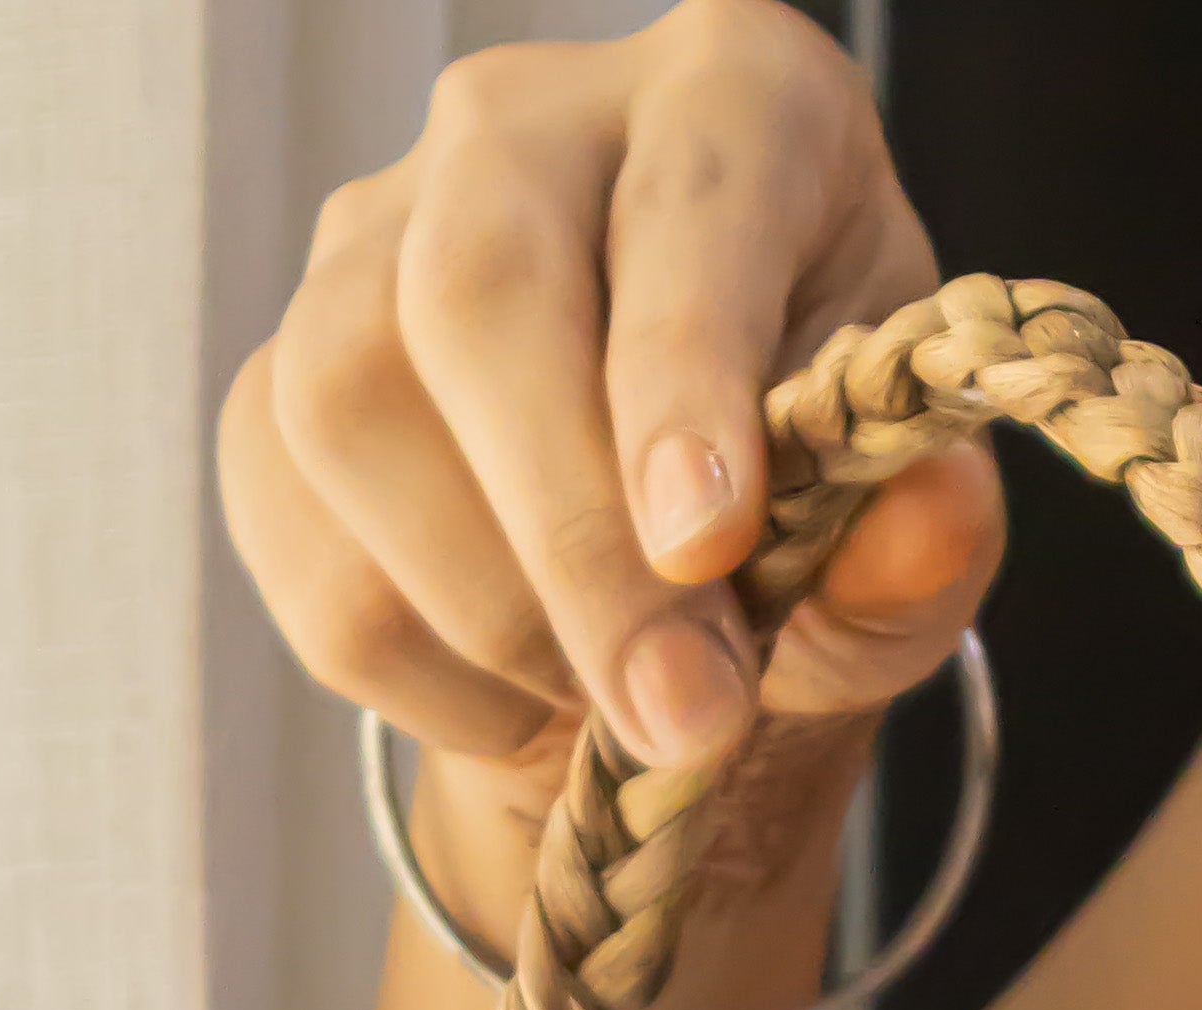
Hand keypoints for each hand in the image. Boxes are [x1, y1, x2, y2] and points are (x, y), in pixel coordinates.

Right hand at [217, 0, 1001, 806]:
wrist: (678, 553)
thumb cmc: (810, 492)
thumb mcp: (902, 512)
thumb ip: (924, 527)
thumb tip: (927, 522)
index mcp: (733, 99)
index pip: (683, 208)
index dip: (682, 379)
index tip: (709, 547)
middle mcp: (521, 127)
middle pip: (477, 294)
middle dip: (574, 541)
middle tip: (674, 717)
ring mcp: (367, 246)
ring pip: (352, 418)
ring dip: (494, 618)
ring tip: (614, 702)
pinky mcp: (274, 388)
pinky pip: (304, 547)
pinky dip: (422, 672)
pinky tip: (522, 693)